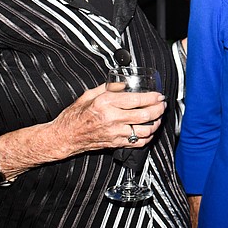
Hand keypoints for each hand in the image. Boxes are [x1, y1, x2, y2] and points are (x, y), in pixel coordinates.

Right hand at [48, 84, 167, 158]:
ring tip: (158, 118)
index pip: (137, 100)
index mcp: (106, 103)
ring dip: (155, 124)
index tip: (158, 95)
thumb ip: (108, 87)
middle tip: (162, 105)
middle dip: (158, 109)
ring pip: (144, 131)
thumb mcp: (89, 95)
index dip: (152, 98)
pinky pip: (137, 142)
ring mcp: (114, 133)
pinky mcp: (115, 143)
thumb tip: (124, 83)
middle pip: (144, 115)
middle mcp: (112, 118)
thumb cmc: (75, 115)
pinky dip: (147, 137)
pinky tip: (149, 131)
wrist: (65, 136)